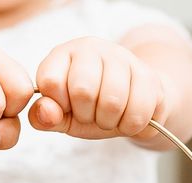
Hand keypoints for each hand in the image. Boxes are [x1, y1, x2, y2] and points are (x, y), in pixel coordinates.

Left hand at [28, 37, 171, 141]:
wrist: (130, 106)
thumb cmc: (89, 110)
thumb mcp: (62, 117)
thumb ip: (45, 117)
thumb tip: (45, 113)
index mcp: (62, 56)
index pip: (51, 81)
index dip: (60, 106)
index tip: (68, 109)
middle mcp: (91, 48)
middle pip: (83, 91)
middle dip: (87, 115)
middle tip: (91, 114)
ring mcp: (121, 57)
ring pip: (112, 101)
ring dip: (109, 122)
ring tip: (109, 116)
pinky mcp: (147, 74)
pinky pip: (138, 111)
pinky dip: (130, 125)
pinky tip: (127, 117)